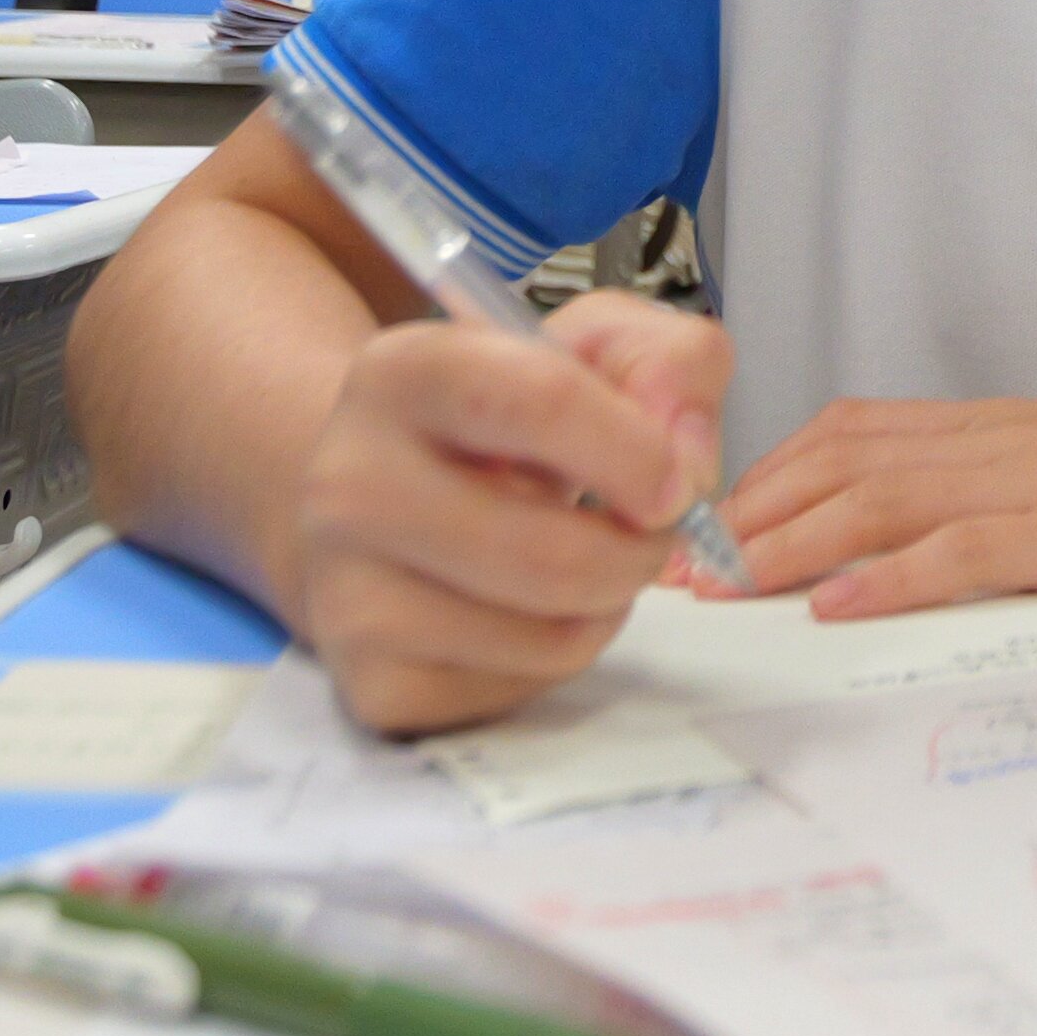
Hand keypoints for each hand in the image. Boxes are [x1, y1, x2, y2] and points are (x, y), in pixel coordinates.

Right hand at [275, 291, 731, 733]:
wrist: (380, 494)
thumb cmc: (498, 416)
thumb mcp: (588, 346)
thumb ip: (669, 362)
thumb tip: (686, 462)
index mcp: (401, 373)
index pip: (543, 403)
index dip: (639, 450)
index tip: (676, 481)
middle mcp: (351, 483)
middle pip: (553, 556)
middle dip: (642, 551)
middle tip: (651, 530)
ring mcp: (350, 595)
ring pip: (550, 635)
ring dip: (610, 601)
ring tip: (587, 555)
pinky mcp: (374, 683)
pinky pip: (525, 689)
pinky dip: (562, 652)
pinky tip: (533, 603)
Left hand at [721, 369, 1036, 615]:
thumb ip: (1016, 499)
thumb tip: (935, 549)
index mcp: (1002, 430)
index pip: (851, 434)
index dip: (765, 477)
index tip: (696, 524)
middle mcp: (1000, 443)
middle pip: (840, 462)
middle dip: (744, 516)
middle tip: (665, 567)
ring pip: (881, 500)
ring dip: (786, 546)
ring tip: (716, 590)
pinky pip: (967, 549)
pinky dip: (891, 576)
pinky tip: (836, 606)